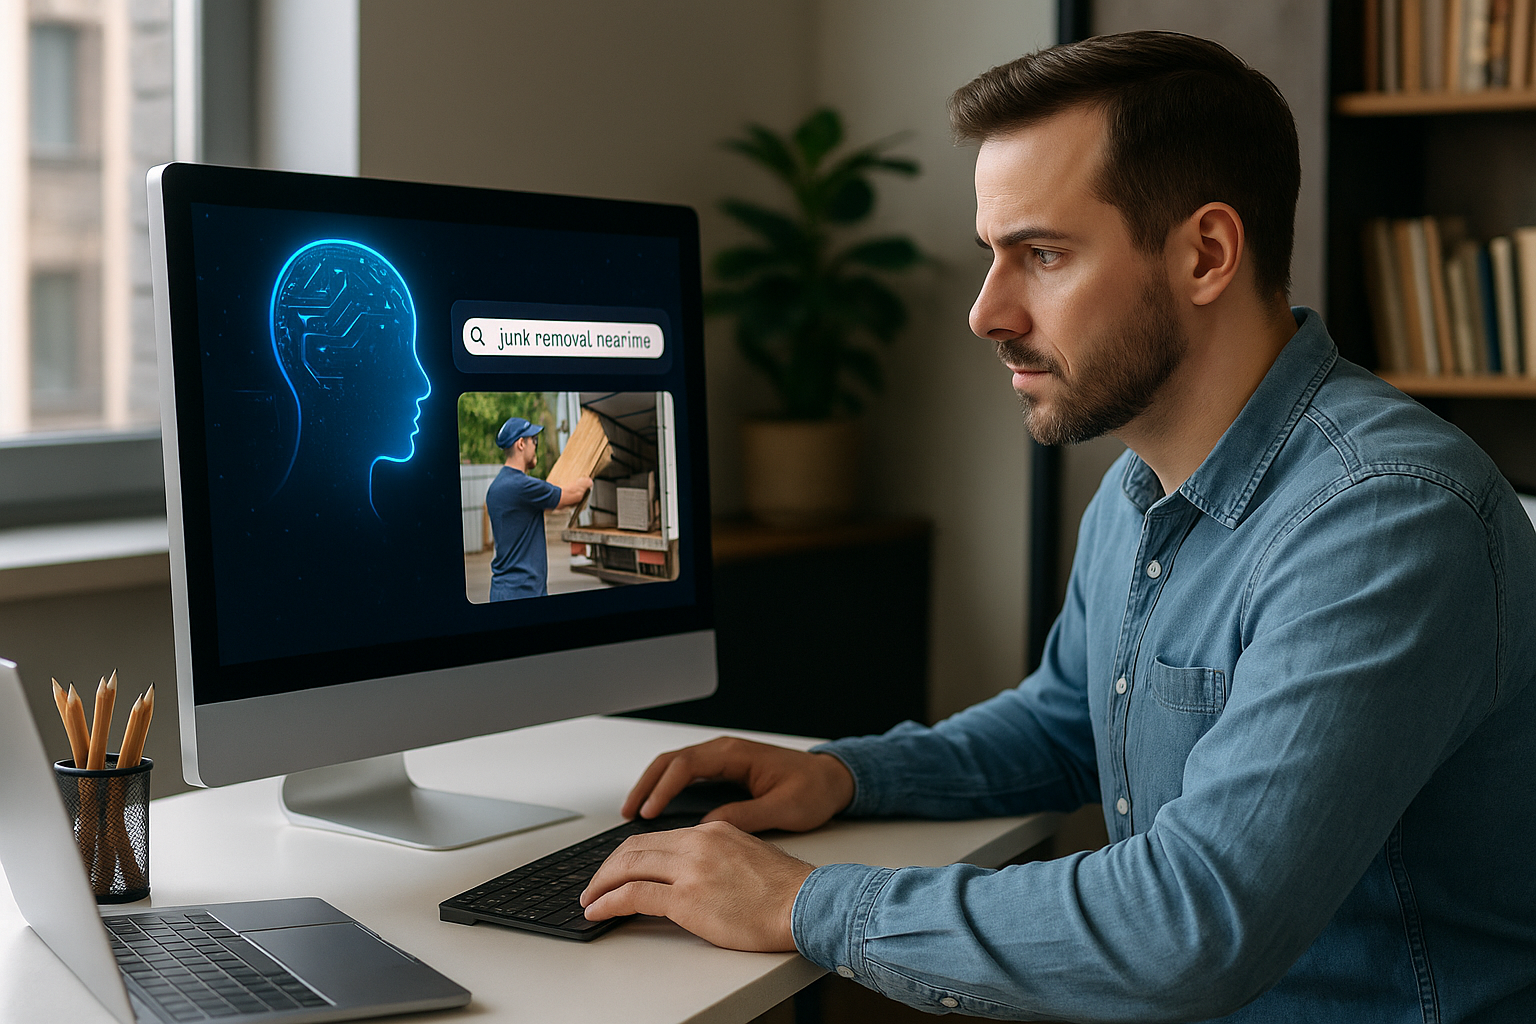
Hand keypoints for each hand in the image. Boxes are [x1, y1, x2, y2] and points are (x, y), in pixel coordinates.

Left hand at [579, 820, 813, 950]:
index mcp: (712, 830)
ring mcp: (690, 869)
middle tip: (595, 884)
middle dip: (608, 867)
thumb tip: (691, 874)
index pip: (658, 837)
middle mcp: (697, 842)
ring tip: (590, 899)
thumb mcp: (746, 856)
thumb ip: (715, 856)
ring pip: (628, 867)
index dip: (630, 854)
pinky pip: (633, 896)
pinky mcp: (686, 898)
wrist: (806, 904)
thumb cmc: (785, 891)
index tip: (619, 868)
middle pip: (635, 847)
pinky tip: (598, 911)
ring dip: (601, 884)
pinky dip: (608, 902)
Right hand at [622, 736, 854, 833]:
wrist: (832, 779)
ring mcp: (723, 759)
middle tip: (628, 813)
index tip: (648, 811)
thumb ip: (745, 816)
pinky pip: (686, 774)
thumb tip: (707, 827)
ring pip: (675, 766)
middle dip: (646, 784)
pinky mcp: (725, 771)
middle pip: (671, 761)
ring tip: (634, 812)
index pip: (686, 765)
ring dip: (652, 785)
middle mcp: (725, 752)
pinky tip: (658, 809)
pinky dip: (667, 788)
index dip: (663, 788)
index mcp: (736, 755)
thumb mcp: (783, 808)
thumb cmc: (813, 790)